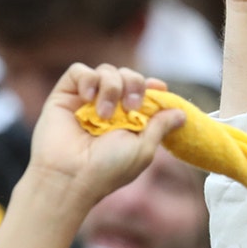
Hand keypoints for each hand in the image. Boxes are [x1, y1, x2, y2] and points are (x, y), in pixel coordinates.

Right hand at [27, 64, 185, 205]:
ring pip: (107, 70)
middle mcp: (109, 107)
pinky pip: (79, 70)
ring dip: (112, 87)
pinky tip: (88, 97)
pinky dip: (88, 79)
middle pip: (128, 75)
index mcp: (129, 120)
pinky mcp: (64, 95)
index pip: (144, 91)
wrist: (70, 177)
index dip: (152, 87)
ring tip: (105, 114)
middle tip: (131, 106)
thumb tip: (181, 113)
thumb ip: (161, 126)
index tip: (158, 89)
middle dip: (134, 85)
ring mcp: (86, 100)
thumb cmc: (107, 169)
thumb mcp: (143, 148)